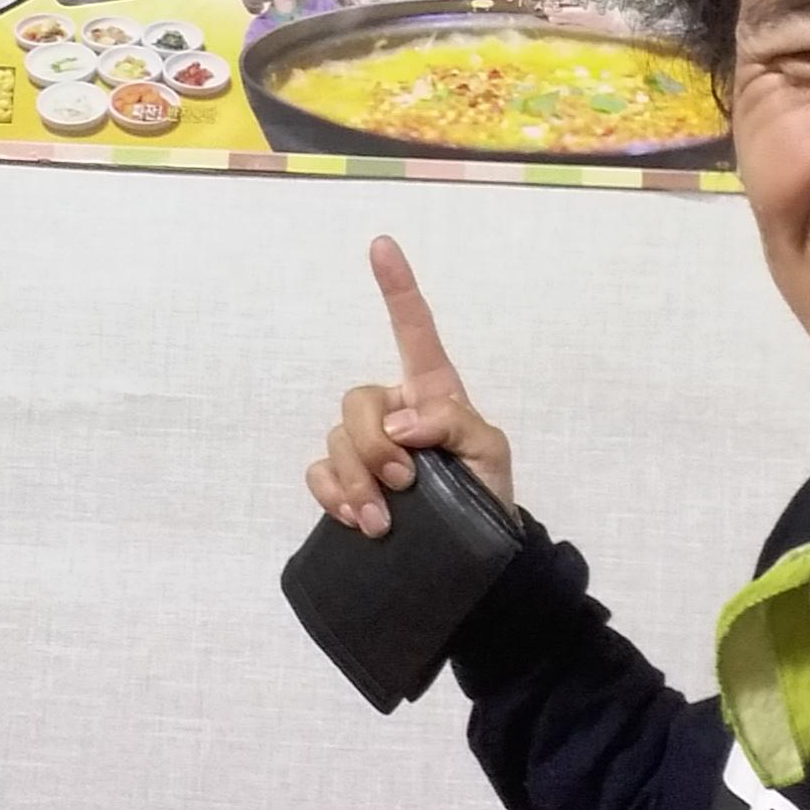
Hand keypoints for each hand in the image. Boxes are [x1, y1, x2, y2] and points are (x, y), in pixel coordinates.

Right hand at [305, 235, 515, 538]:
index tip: (381, 244)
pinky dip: (333, 495)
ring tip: (384, 520)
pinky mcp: (345, 487)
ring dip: (357, 481)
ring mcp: (366, 451)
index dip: (397, 287)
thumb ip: (455, 424)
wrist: (472, 565)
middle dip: (372, 444)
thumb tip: (400, 425)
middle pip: (356, 401)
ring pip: (336, 442)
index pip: (413, 331)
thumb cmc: (489, 497)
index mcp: (431, 393)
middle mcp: (393, 413)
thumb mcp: (490, 453)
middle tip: (403, 482)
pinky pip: (319, 473)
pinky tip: (358, 520)